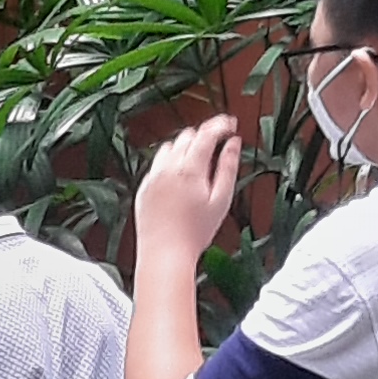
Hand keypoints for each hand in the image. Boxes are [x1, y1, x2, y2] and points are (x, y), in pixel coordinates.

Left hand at [134, 112, 249, 265]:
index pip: (206, 133)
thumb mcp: (221, 200)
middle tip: (218, 146)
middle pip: (187, 136)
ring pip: (169, 147)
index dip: (221, 125)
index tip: (230, 124)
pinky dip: (170, 163)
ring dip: (185, 147)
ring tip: (199, 162)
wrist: (164, 254)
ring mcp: (153, 177)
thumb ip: (228, 167)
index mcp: (189, 169)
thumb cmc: (194, 233)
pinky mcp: (144, 187)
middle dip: (204, 136)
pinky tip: (180, 179)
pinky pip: (157, 164)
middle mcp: (167, 168)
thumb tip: (233, 145)